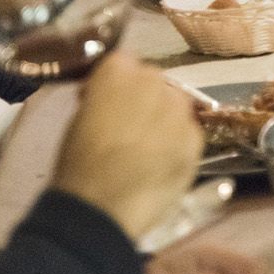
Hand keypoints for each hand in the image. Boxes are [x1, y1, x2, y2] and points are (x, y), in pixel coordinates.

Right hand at [52, 51, 201, 240]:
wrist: (99, 209)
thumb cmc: (78, 165)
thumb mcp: (78, 119)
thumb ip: (100, 98)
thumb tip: (109, 98)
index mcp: (116, 70)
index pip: (122, 64)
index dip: (112, 85)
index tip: (102, 103)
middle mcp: (152, 81)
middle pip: (152, 81)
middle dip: (141, 98)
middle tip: (126, 127)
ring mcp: (178, 109)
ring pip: (175, 103)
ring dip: (163, 118)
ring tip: (147, 147)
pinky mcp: (195, 139)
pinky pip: (188, 131)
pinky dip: (178, 143)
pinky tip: (162, 163)